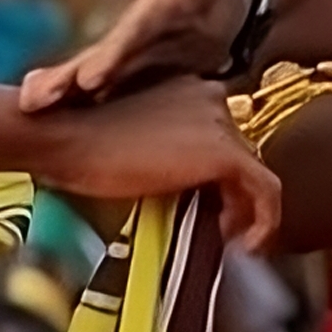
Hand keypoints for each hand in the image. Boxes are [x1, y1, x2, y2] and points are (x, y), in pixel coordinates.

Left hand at [24, 0, 245, 110]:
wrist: (228, 21)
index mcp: (175, 15)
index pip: (144, 35)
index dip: (118, 54)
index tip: (89, 77)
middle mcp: (160, 49)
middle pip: (116, 69)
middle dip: (80, 83)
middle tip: (39, 97)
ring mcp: (144, 68)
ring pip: (105, 85)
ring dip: (67, 96)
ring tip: (27, 101)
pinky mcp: (129, 76)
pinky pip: (97, 87)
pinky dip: (67, 95)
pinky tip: (27, 102)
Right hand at [34, 78, 279, 248]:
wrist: (66, 139)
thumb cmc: (83, 144)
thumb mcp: (136, 142)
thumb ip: (168, 152)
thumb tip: (191, 193)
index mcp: (187, 86)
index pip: (219, 133)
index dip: (217, 173)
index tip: (206, 203)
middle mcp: (211, 95)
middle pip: (239, 150)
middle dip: (232, 191)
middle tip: (218, 225)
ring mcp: (221, 121)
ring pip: (254, 171)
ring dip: (244, 207)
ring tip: (226, 236)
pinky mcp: (225, 152)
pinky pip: (265, 190)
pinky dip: (264, 220)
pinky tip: (248, 245)